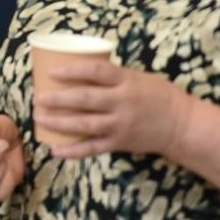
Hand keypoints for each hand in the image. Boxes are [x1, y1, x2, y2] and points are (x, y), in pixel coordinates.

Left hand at [34, 61, 192, 160]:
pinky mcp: (119, 143)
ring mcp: (120, 125)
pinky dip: (73, 151)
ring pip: (85, 125)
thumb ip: (112, 76)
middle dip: (58, 99)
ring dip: (59, 123)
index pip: (96, 72)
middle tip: (39, 98)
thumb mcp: (137, 78)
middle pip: (85, 99)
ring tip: (39, 119)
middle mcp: (122, 102)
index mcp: (126, 81)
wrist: (181, 125)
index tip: (51, 71)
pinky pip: (93, 149)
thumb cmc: (157, 96)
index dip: (72, 70)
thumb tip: (78, 68)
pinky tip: (55, 150)